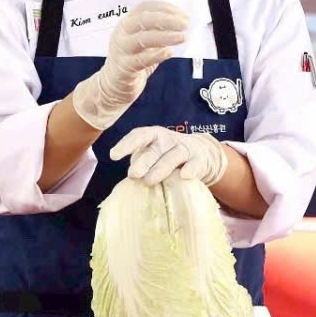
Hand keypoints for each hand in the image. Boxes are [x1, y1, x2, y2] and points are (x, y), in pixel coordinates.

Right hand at [71, 1, 186, 130]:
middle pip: (143, 20)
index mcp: (126, 23)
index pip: (144, 7)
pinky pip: (140, 60)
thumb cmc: (133, 60)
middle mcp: (121, 34)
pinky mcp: (124, 68)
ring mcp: (121, 51)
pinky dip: (156, 55)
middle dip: (167, 19)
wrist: (113, 86)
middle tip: (185, 23)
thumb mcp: (144, 41)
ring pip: (142, 38)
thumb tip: (182, 22)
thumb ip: (158, 31)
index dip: (165, 7)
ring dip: (165, 36)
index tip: (183, 14)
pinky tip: (170, 52)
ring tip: (183, 36)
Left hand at [110, 127, 227, 186]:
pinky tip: (184, 176)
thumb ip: (141, 161)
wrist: (201, 154)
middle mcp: (169, 139)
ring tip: (148, 181)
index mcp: (154, 135)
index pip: (140, 136)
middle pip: (155, 148)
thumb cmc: (168, 155)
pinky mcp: (199, 160)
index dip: (126, 144)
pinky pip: (194, 164)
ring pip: (172, 157)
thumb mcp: (153, 154)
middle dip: (143, 161)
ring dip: (160, 169)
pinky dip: (190, 169)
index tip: (113, 155)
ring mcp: (185, 149)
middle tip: (132, 175)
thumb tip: (129, 179)